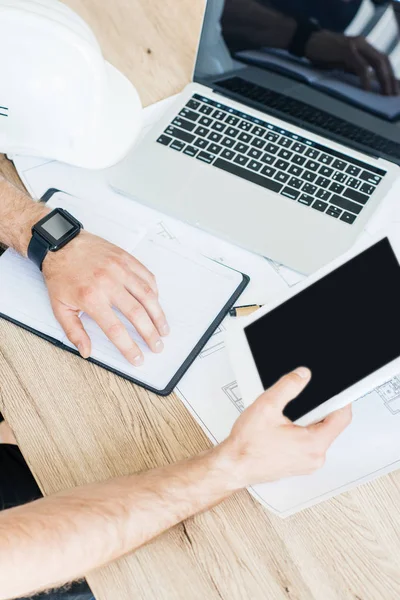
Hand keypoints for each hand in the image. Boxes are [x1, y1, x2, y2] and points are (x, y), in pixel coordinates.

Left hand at [42, 231, 169, 365]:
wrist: (60, 243)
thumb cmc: (60, 274)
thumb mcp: (59, 307)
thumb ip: (74, 331)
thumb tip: (86, 351)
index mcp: (91, 298)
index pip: (116, 329)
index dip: (129, 347)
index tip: (138, 358)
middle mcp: (108, 283)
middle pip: (137, 314)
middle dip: (151, 334)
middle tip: (157, 346)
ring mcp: (120, 269)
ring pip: (148, 295)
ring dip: (159, 315)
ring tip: (164, 330)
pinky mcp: (126, 258)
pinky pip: (147, 277)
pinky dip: (155, 292)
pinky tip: (156, 304)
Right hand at [220, 367, 351, 487]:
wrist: (234, 466)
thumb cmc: (247, 446)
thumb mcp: (267, 406)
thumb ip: (288, 386)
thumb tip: (302, 375)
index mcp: (313, 444)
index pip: (342, 418)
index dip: (342, 400)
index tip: (340, 390)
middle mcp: (315, 458)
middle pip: (332, 426)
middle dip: (321, 409)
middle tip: (305, 400)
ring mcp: (307, 464)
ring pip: (320, 436)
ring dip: (310, 421)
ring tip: (290, 416)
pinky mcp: (300, 466)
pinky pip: (310, 445)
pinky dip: (303, 433)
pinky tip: (285, 429)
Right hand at [305, 30, 398, 95]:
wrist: (309, 41)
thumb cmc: (324, 54)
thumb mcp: (343, 62)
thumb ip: (354, 69)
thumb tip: (367, 85)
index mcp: (363, 46)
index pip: (382, 60)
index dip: (389, 74)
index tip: (393, 89)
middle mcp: (363, 43)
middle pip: (383, 61)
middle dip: (389, 79)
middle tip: (392, 95)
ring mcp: (356, 45)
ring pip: (377, 62)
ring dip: (383, 80)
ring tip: (384, 94)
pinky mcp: (347, 50)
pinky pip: (361, 66)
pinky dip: (366, 79)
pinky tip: (367, 89)